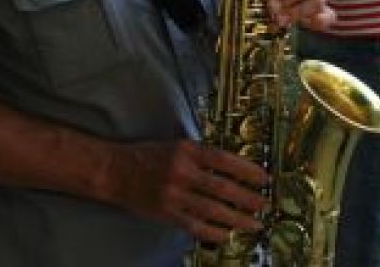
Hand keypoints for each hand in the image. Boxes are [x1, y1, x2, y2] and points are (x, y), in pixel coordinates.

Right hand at [105, 140, 266, 243]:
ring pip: (213, 210)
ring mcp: (174, 195)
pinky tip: (228, 234)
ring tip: (253, 224)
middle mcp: (182, 171)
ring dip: (237, 219)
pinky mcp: (166, 213)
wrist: (114, 171)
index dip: (248, 170)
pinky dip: (214, 231)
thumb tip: (232, 166)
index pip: (224, 160)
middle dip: (248, 198)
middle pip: (223, 188)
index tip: (264, 178)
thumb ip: (201, 154)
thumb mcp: (175, 144)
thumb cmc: (146, 156)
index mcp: (187, 151)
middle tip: (264, 205)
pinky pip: (195, 226)